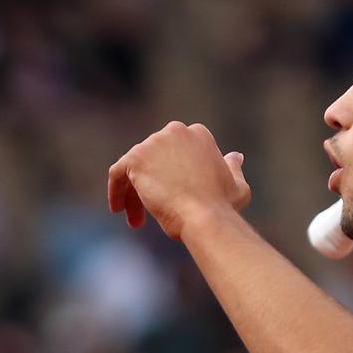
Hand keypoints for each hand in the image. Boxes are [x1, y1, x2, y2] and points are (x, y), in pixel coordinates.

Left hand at [107, 122, 250, 239]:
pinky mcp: (135, 158)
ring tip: (137, 220)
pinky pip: (118, 173)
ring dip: (134, 193)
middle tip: (152, 211)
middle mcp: (175, 131)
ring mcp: (153, 143)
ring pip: (136, 169)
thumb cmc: (223, 206)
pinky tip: (119, 209)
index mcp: (198, 134)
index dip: (172, 175)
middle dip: (152, 184)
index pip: (175, 152)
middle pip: (154, 159)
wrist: (205, 216)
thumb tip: (235, 156)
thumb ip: (232, 168)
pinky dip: (116, 190)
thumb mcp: (237, 185)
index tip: (173, 196)